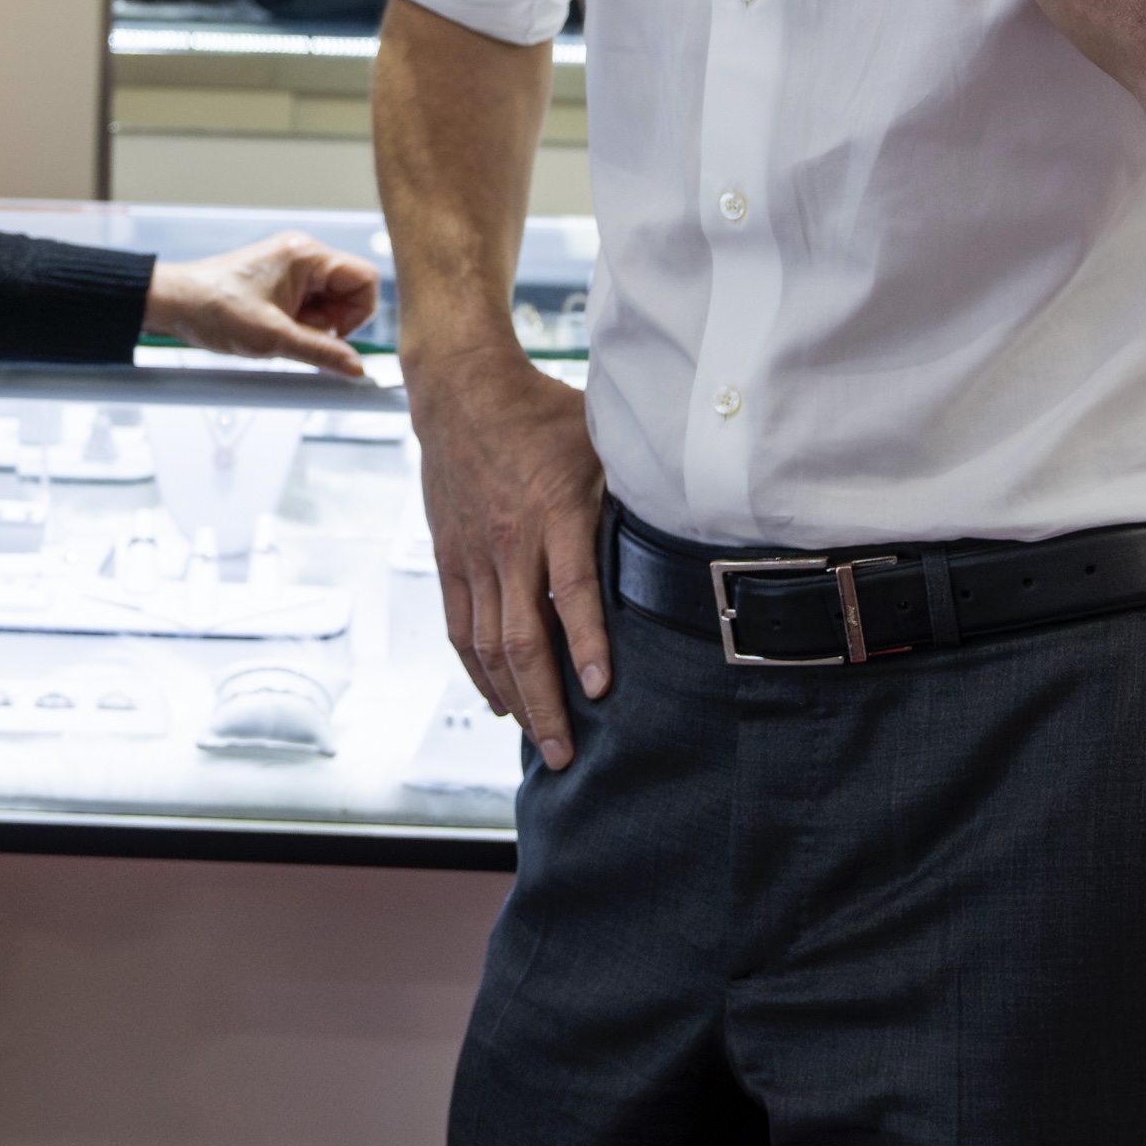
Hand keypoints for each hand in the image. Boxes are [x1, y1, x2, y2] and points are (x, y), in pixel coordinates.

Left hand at [143, 231, 378, 376]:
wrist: (172, 304)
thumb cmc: (214, 308)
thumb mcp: (273, 338)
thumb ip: (322, 352)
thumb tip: (356, 368)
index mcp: (307, 255)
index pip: (365, 279)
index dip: (359, 314)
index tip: (335, 336)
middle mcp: (303, 254)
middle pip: (349, 291)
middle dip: (332, 321)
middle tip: (300, 335)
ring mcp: (291, 267)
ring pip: (329, 301)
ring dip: (313, 324)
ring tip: (281, 332)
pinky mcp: (279, 280)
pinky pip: (309, 303)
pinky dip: (299, 322)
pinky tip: (276, 329)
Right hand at [407, 352, 608, 769]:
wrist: (462, 392)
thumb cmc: (544, 413)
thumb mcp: (601, 439)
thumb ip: (636, 484)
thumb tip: (695, 510)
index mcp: (554, 511)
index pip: (571, 590)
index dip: (587, 643)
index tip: (602, 690)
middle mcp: (509, 541)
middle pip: (522, 639)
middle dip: (545, 703)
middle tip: (566, 753)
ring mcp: (474, 555)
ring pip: (488, 645)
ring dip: (513, 699)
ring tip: (539, 739)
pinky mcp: (449, 558)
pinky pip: (460, 627)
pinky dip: (477, 671)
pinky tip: (497, 701)